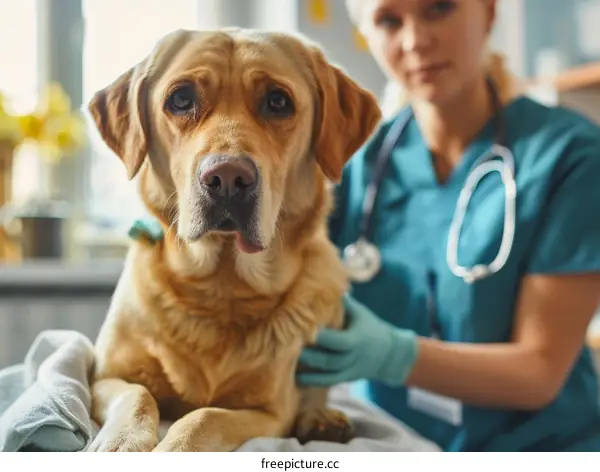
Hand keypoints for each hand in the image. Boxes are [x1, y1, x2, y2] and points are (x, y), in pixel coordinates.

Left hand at [296, 293, 418, 387]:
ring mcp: (349, 370)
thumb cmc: (371, 326)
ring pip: (326, 373)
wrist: (390, 355)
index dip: (322, 338)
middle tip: (288, 346)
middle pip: (329, 359)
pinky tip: (297, 379)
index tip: (304, 330)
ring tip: (288, 363)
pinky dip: (312, 381)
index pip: (339, 341)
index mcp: (357, 339)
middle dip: (309, 355)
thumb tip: (325, 279)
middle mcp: (353, 357)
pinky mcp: (345, 379)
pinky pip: (327, 382)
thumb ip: (342, 302)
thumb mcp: (360, 312)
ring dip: (308, 369)